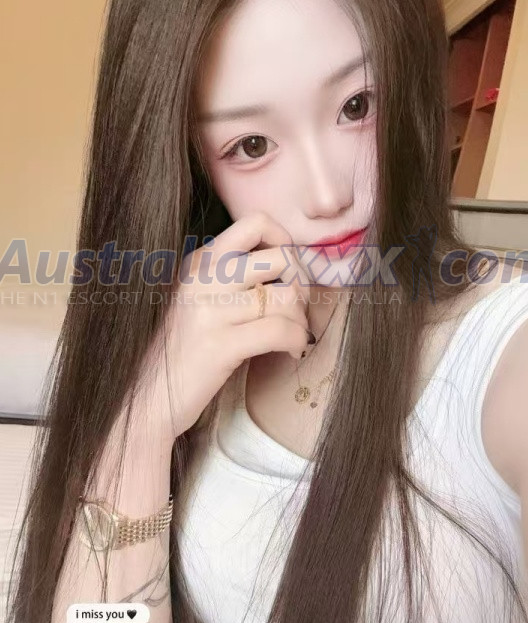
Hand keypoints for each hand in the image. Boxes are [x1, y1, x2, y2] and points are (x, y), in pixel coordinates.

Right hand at [144, 211, 311, 436]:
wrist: (142, 399)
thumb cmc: (175, 353)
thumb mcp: (195, 302)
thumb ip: (229, 279)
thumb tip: (288, 268)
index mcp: (198, 262)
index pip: (256, 223)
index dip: (285, 242)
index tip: (287, 273)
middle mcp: (203, 278)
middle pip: (281, 257)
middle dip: (301, 284)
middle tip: (297, 309)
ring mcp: (210, 310)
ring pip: (287, 296)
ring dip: (301, 318)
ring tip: (294, 335)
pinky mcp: (220, 346)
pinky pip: (281, 330)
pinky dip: (297, 340)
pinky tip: (291, 351)